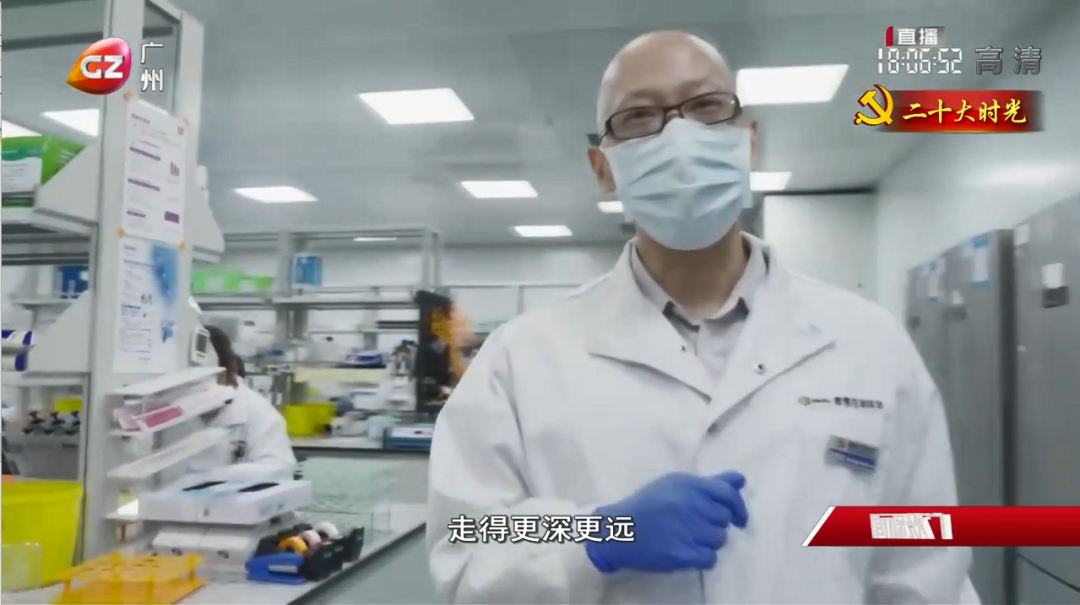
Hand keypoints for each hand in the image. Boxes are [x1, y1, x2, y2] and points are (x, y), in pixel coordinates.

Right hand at [585, 471, 747, 573]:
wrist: (619, 530)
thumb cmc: (646, 505)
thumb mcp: (674, 485)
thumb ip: (710, 483)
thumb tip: (741, 480)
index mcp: (689, 485)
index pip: (728, 494)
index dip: (738, 508)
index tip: (738, 519)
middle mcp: (691, 505)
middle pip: (724, 520)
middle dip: (714, 524)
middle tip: (696, 526)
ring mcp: (688, 530)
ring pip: (719, 540)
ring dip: (708, 541)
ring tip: (689, 538)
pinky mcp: (683, 554)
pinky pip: (710, 558)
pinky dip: (702, 557)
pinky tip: (688, 551)